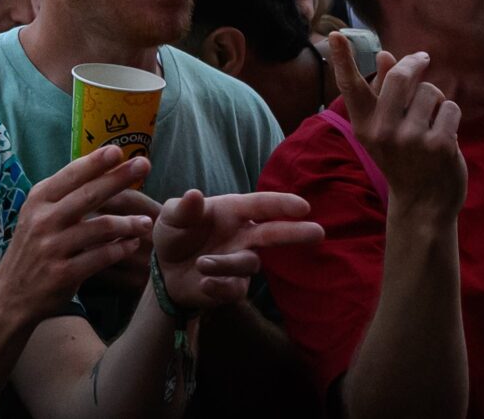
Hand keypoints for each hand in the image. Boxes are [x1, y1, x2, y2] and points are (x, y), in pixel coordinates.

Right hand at [0, 146, 157, 326]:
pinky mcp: (64, 272)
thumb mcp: (37, 216)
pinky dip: (120, 250)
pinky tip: (133, 245)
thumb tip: (97, 172)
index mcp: (38, 200)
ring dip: (128, 223)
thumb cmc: (33, 248)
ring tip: (147, 221)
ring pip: (100, 228)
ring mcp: (53, 246)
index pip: (70, 175)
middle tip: (144, 165)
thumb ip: (62, 197)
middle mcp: (43, 219)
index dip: (95, 162)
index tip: (118, 150)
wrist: (11, 292)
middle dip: (118, 178)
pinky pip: (101, 257)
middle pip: (88, 195)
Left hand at [149, 187, 320, 313]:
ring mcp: (241, 262)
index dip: (281, 204)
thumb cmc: (174, 234)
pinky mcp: (234, 287)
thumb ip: (182, 209)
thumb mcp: (169, 217)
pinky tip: (203, 283)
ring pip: (247, 263)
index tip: (303, 206)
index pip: (260, 205)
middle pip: (273, 233)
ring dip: (226, 264)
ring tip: (202, 263)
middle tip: (318, 232)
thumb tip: (194, 195)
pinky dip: (219, 286)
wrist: (165, 269)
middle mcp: (242, 236)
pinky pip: (234, 288)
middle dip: (294, 233)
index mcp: (230, 211)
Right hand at [329, 35, 466, 217]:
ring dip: (435, 100)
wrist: (423, 203)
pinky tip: (445, 134)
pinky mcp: (440, 145)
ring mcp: (412, 138)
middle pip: (401, 78)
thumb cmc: (403, 160)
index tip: (335, 34)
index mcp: (364, 125)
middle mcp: (383, 131)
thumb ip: (383, 92)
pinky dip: (450, 116)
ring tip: (431, 121)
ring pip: (430, 92)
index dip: (342, 59)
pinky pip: (450, 108)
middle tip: (422, 58)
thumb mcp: (384, 130)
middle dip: (414, 64)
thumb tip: (386, 55)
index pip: (351, 87)